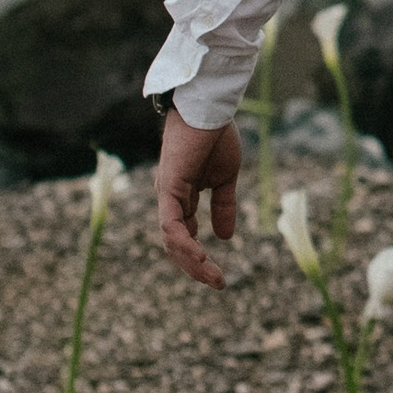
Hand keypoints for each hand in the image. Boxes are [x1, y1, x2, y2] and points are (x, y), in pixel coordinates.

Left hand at [155, 110, 241, 286]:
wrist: (209, 109)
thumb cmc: (215, 136)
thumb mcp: (225, 179)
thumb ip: (223, 206)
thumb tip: (226, 237)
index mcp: (181, 197)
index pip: (183, 236)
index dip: (197, 257)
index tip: (218, 275)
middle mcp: (169, 199)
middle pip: (175, 244)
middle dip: (195, 267)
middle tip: (217, 283)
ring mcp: (167, 195)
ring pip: (171, 240)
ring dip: (191, 262)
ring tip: (213, 276)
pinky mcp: (169, 188)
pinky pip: (171, 224)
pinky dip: (184, 243)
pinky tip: (201, 256)